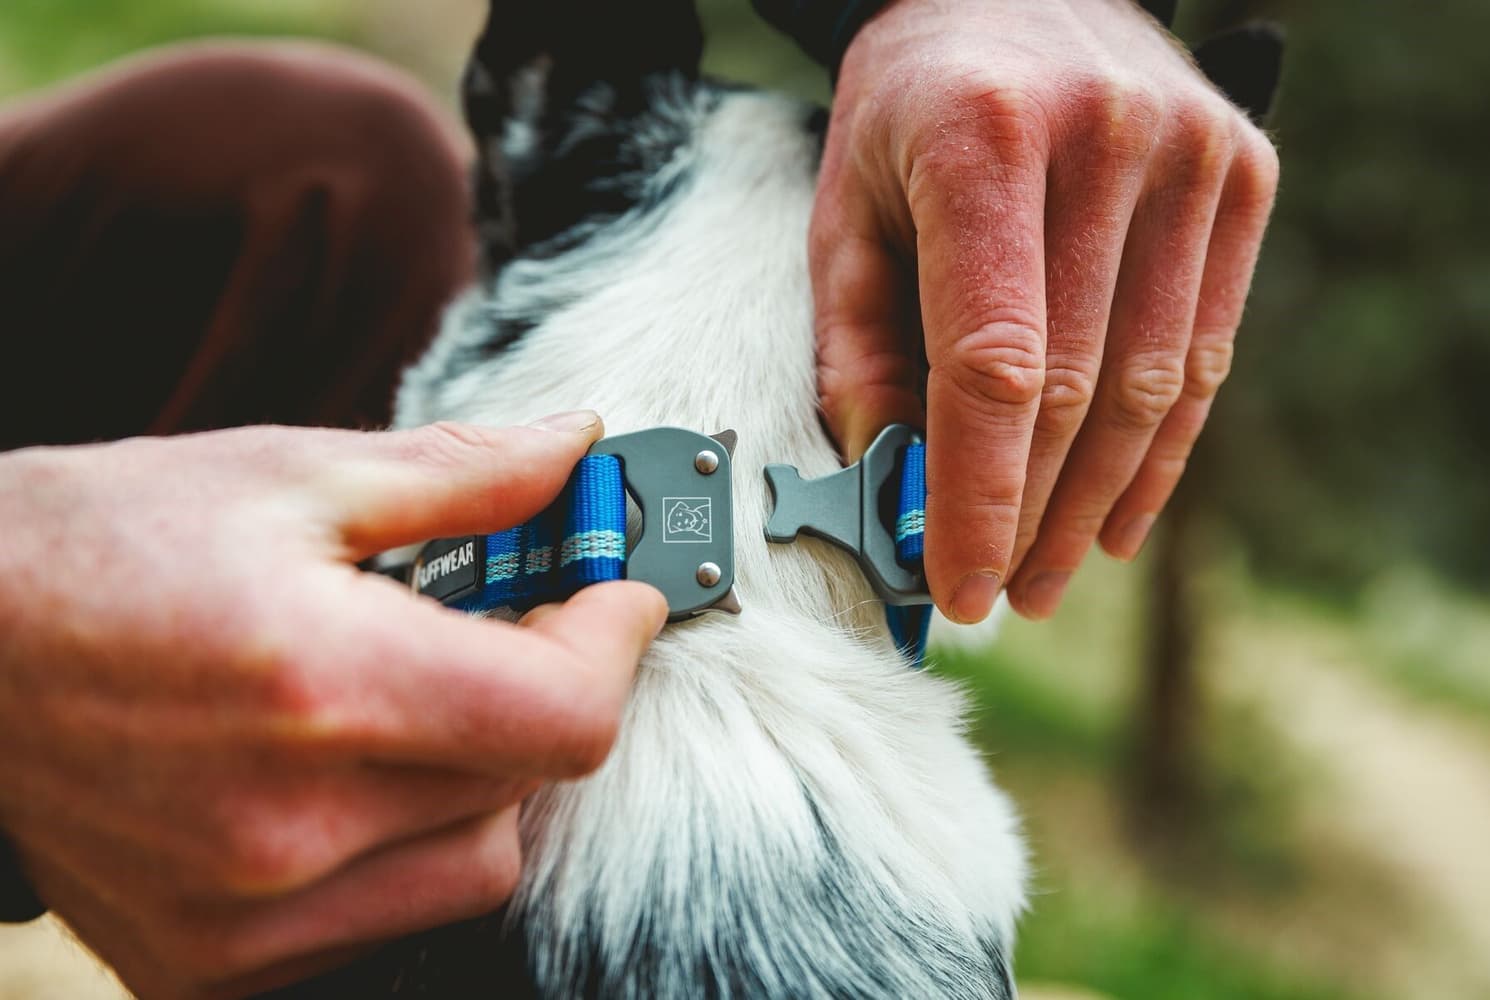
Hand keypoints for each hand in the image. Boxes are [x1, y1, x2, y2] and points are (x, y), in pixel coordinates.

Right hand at [0, 414, 664, 998]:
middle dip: (542, 689)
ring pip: (472, 862)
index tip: (618, 594)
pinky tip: (344, 774)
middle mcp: (288, 824)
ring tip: (411, 697)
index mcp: (322, 683)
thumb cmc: (107, 542)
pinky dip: (401, 848)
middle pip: (528, 783)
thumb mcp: (290, 473)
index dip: (616, 643)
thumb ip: (461, 474)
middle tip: (504, 622)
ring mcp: (244, 916)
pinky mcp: (206, 964)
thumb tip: (575, 450)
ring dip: (480, 774)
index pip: (564, 715)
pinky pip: (382, 917)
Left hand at [814, 0, 1279, 620]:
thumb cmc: (912, 107)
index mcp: (983, 138)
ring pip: (1153, 386)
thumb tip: (892, 487)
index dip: (977, 493)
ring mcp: (1194, 155)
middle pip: (1078, 388)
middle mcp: (1107, 139)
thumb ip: (860, 347)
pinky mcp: (1245, 176)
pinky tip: (1118, 517)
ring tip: (1049, 576)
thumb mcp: (846, 209)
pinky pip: (1206, 353)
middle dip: (1031, 515)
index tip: (957, 583)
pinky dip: (1162, 452)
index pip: (994, 363)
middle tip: (997, 594)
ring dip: (1097, 504)